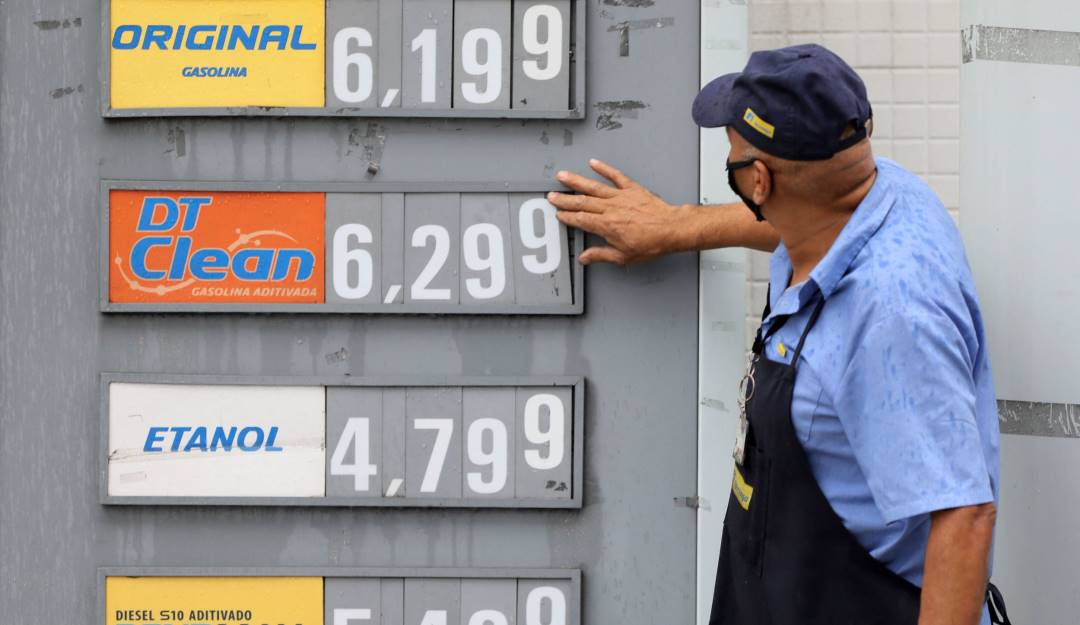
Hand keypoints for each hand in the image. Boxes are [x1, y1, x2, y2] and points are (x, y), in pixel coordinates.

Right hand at [549, 159, 684, 265]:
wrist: (672, 229)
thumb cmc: (652, 243)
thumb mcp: (624, 256)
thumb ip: (601, 255)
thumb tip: (585, 257)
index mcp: (607, 226)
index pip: (581, 219)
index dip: (567, 217)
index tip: (558, 214)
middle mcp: (611, 208)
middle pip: (582, 202)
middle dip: (565, 199)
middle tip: (552, 196)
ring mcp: (620, 196)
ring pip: (593, 187)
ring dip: (576, 181)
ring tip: (563, 176)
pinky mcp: (632, 189)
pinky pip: (615, 176)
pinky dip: (604, 168)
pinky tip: (593, 163)